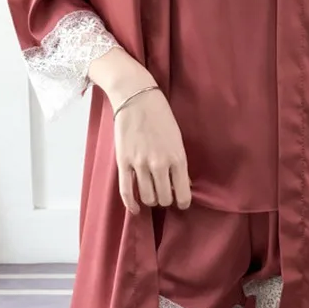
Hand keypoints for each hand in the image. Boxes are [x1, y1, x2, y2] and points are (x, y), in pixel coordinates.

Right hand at [114, 89, 191, 214]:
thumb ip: (180, 162)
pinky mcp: (123, 162)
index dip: (183, 202)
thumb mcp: (177, 138)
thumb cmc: (160, 116)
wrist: (137, 98)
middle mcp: (160, 164)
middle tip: (165, 194)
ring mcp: (140, 164)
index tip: (181, 201)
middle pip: (164, 198)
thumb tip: (184, 183)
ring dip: (151, 200)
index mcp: (178, 157)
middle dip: (166, 200)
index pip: (183, 193)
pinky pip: (126, 191)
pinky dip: (131, 204)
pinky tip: (135, 209)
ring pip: (147, 197)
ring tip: (152, 194)